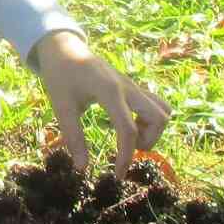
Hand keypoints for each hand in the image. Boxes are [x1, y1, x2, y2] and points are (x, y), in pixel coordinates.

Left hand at [30, 32, 169, 180]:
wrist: (64, 48)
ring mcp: (133, 85)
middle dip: (149, 141)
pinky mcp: (133, 87)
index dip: (126, 156)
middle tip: (127, 150)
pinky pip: (155, 104)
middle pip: (159, 117)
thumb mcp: (61, 106)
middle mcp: (128, 87)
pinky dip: (150, 120)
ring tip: (130, 138)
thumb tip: (82, 168)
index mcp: (109, 91)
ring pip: (163, 109)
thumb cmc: (60, 75)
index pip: (128, 129)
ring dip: (153, 129)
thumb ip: (73, 136)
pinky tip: (128, 125)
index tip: (117, 176)